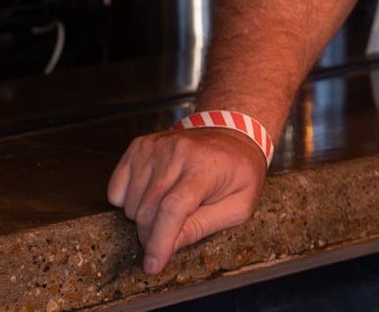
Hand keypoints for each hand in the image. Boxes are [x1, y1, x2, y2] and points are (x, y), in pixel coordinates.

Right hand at [107, 127, 268, 273]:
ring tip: (171, 206)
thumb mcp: (239, 206)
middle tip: (172, 237)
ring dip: (144, 218)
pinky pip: (116, 191)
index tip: (153, 266)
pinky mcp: (139, 147)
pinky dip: (128, 202)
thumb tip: (168, 247)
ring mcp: (155, 147)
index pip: (173, 208)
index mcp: (207, 167)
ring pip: (130, 205)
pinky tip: (154, 193)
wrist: (233, 136)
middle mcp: (178, 152)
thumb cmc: (238, 173)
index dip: (160, 242)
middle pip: (148, 211)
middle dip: (154, 236)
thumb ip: (203, 227)